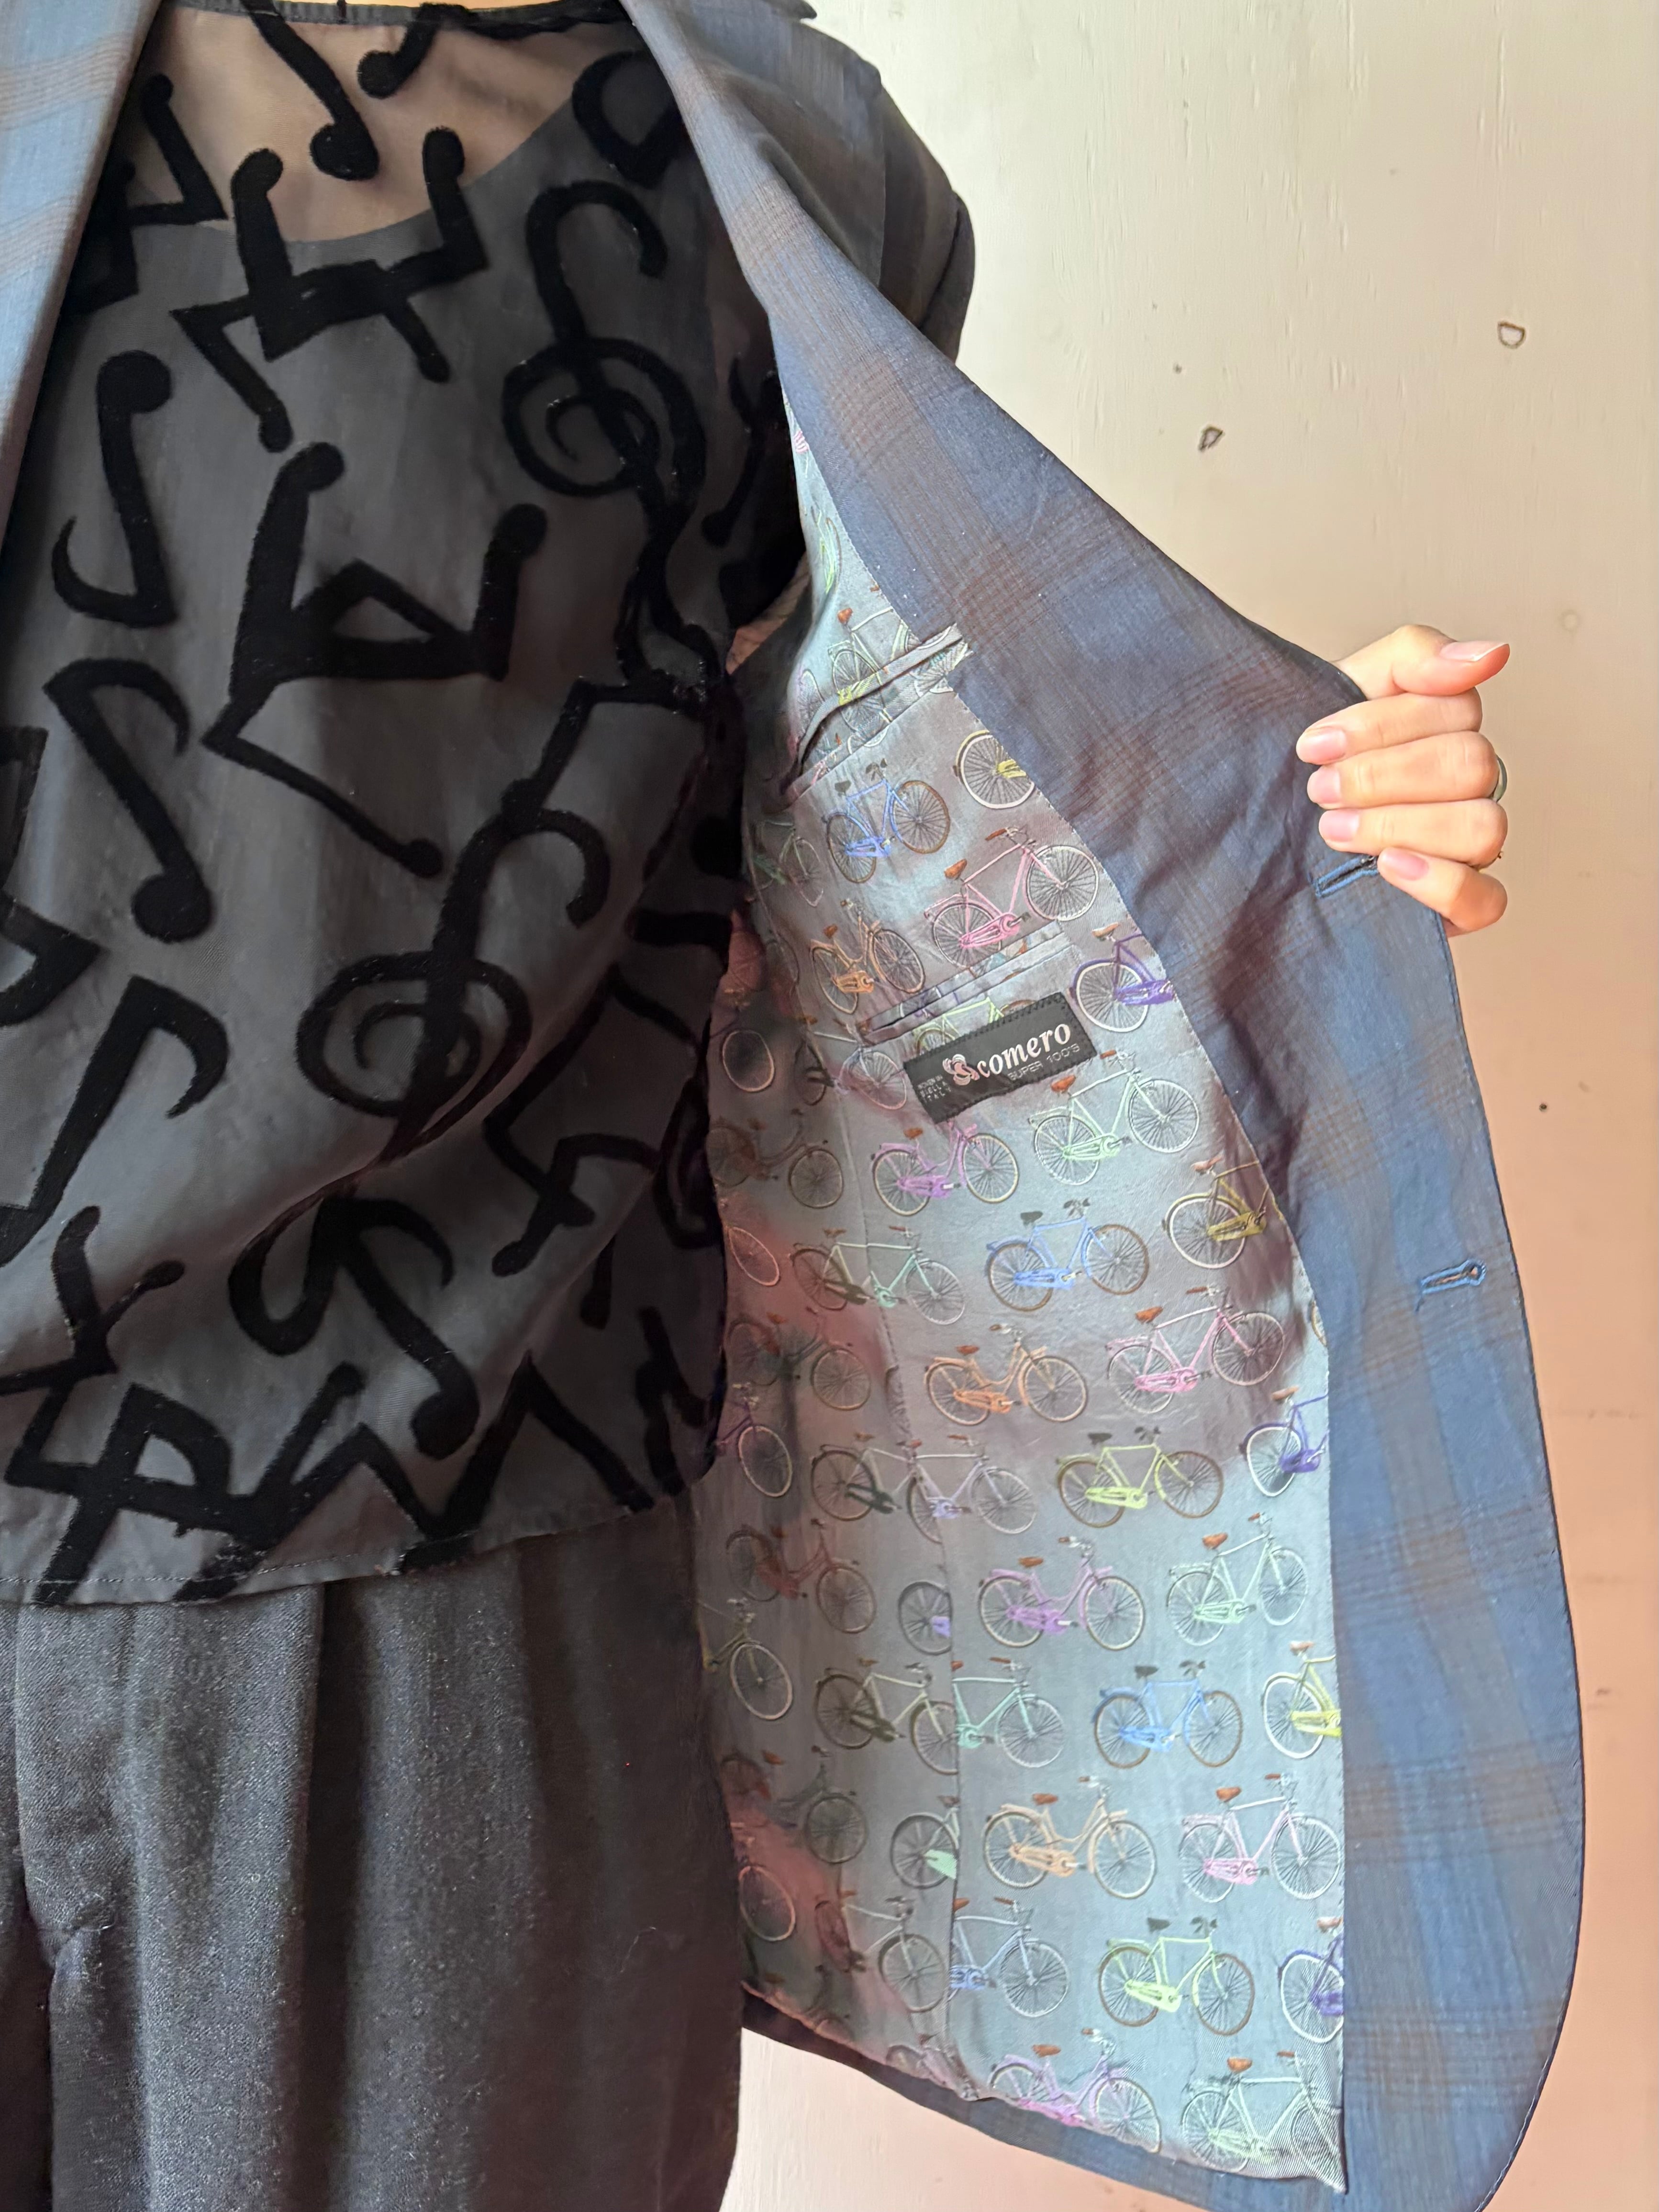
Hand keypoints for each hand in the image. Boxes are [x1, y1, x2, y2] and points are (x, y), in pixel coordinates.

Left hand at [1296, 625, 1509, 934]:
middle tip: (1320, 790)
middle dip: (1382, 775)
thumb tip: (1491, 654)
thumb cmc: (1310, 765)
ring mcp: (1469, 846)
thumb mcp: (1340, 688)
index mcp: (1445, 728)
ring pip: (1482, 826)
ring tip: (1336, 829)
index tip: (1313, 745)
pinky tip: (1388, 867)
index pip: (1456, 707)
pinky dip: (1440, 882)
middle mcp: (1467, 786)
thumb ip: (1413, 655)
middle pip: (1470, 764)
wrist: (1260, 835)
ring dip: (1400, 825)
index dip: (1380, 725)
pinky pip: (1487, 899)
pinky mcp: (1460, 905)